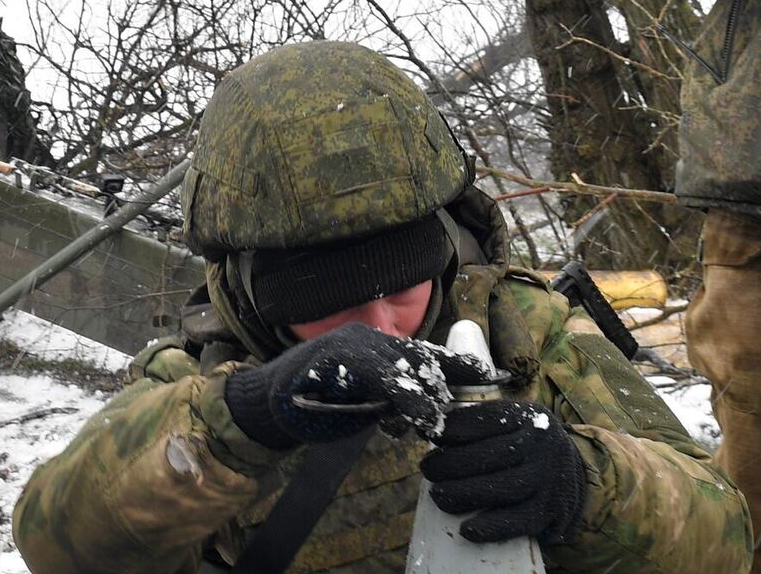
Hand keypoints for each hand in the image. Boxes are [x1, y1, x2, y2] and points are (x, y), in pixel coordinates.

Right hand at [223, 324, 490, 448]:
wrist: (268, 405)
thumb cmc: (317, 404)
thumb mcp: (366, 403)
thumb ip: (395, 401)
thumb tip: (433, 414)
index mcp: (379, 345)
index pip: (427, 353)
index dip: (460, 366)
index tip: (492, 379)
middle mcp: (369, 337)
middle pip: (421, 357)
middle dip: (442, 385)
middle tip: (451, 416)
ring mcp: (353, 344)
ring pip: (404, 365)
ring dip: (424, 396)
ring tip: (436, 422)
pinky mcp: (338, 357)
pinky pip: (380, 376)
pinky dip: (402, 397)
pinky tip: (416, 416)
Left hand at [420, 400, 586, 543]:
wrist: (569, 473)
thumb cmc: (524, 445)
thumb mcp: (509, 422)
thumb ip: (474, 423)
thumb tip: (428, 429)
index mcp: (530, 417)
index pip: (490, 419)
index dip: (456, 427)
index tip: (430, 434)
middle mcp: (544, 445)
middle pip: (495, 454)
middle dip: (454, 462)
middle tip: (428, 469)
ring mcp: (550, 479)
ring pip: (506, 488)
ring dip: (465, 493)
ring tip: (438, 495)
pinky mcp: (552, 510)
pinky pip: (520, 522)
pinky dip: (492, 527)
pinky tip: (467, 529)